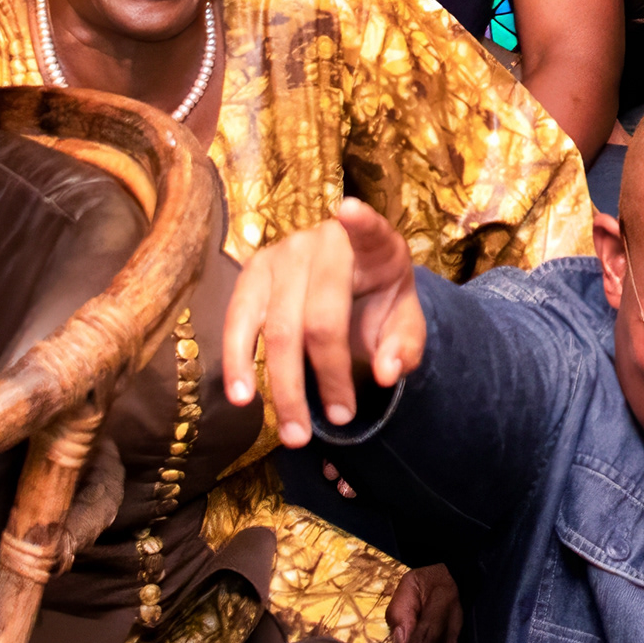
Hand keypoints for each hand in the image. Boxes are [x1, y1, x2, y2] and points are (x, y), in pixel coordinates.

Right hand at [222, 194, 424, 444]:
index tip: (349, 210)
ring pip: (277, 326)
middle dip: (329, 375)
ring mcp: (282, 254)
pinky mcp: (252, 273)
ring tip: (294, 432)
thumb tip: (387, 373)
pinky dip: (239, 361)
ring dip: (284, 385)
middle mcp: (323, 242)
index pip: (370, 230)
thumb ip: (404, 346)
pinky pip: (238, 321)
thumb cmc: (380, 303)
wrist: (349, 290)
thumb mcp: (404, 323)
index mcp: (374, 245)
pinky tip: (242, 396)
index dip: (361, 221)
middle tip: (342, 419)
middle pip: (320, 315)